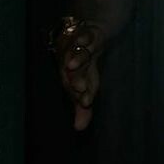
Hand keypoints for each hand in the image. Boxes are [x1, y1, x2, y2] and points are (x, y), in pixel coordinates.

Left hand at [52, 17, 101, 131]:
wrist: (80, 36)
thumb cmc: (82, 66)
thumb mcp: (86, 85)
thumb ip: (83, 107)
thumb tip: (79, 128)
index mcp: (75, 78)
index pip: (80, 89)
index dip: (83, 95)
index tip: (85, 102)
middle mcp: (75, 64)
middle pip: (76, 72)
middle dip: (77, 80)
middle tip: (78, 88)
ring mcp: (82, 49)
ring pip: (79, 54)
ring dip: (77, 59)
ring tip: (73, 65)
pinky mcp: (90, 34)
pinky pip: (87, 35)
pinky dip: (84, 37)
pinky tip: (82, 41)